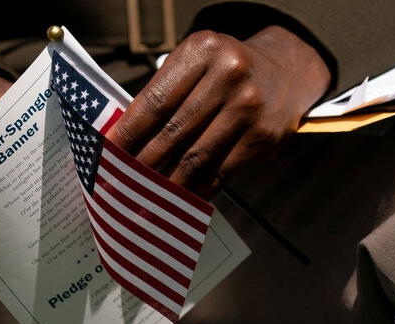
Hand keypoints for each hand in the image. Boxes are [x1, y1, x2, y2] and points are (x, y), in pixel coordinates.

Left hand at [106, 26, 330, 197]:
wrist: (286, 72)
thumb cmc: (225, 71)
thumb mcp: (196, 64)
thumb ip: (165, 93)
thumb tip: (126, 143)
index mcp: (202, 51)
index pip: (155, 101)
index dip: (128, 133)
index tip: (108, 156)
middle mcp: (229, 76)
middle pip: (173, 133)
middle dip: (142, 165)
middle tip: (121, 186)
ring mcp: (249, 108)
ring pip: (196, 158)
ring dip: (166, 185)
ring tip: (144, 201)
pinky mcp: (263, 138)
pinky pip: (221, 172)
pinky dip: (196, 190)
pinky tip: (178, 200)